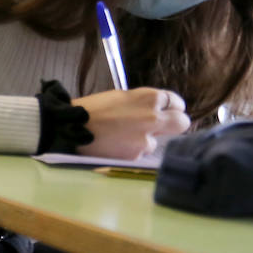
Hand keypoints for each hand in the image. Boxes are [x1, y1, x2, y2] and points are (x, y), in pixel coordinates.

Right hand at [72, 87, 189, 159]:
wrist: (70, 127)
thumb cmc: (92, 108)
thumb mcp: (122, 96)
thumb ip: (144, 103)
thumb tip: (158, 111)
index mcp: (150, 97)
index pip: (177, 102)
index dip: (171, 107)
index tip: (166, 111)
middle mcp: (153, 117)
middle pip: (182, 123)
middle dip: (174, 124)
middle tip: (161, 126)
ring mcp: (146, 139)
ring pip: (156, 141)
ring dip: (144, 140)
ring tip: (121, 136)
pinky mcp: (135, 155)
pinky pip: (140, 153)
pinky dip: (131, 151)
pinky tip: (116, 145)